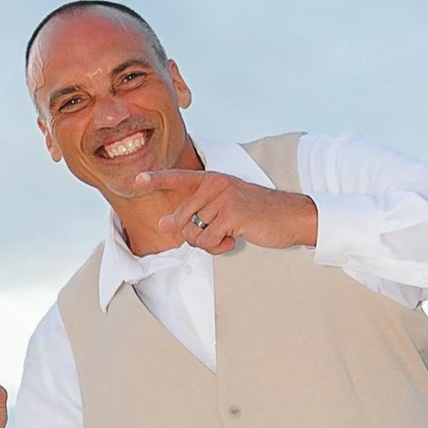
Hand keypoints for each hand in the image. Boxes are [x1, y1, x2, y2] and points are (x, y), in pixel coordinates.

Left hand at [139, 170, 318, 256]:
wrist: (291, 216)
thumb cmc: (257, 213)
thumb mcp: (224, 209)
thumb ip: (195, 213)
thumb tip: (164, 222)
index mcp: (212, 180)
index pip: (179, 178)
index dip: (156, 179)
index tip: (136, 180)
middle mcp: (215, 185)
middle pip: (181, 218)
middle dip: (193, 236)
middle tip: (216, 236)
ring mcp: (224, 198)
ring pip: (193, 233)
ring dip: (207, 244)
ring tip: (226, 237)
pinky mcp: (232, 215)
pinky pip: (208, 241)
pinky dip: (218, 248)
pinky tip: (233, 241)